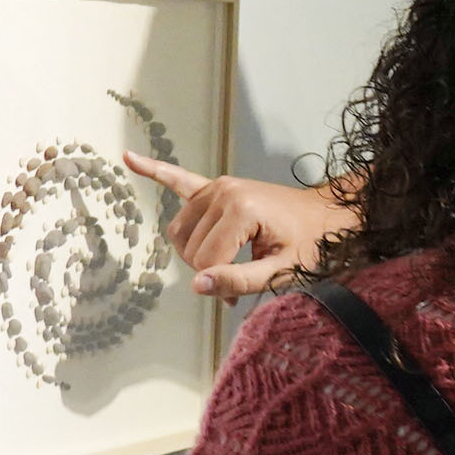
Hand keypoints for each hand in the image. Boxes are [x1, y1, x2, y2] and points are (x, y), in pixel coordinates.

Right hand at [123, 158, 353, 300]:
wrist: (327, 215)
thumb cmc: (310, 245)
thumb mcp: (283, 271)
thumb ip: (240, 281)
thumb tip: (197, 286)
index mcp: (241, 210)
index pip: (205, 260)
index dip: (218, 285)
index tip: (239, 297)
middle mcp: (223, 192)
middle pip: (189, 247)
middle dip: (207, 270)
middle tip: (237, 280)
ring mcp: (217, 186)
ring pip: (180, 231)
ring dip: (193, 252)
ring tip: (223, 262)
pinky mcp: (215, 186)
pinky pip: (178, 179)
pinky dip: (154, 169)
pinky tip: (128, 157)